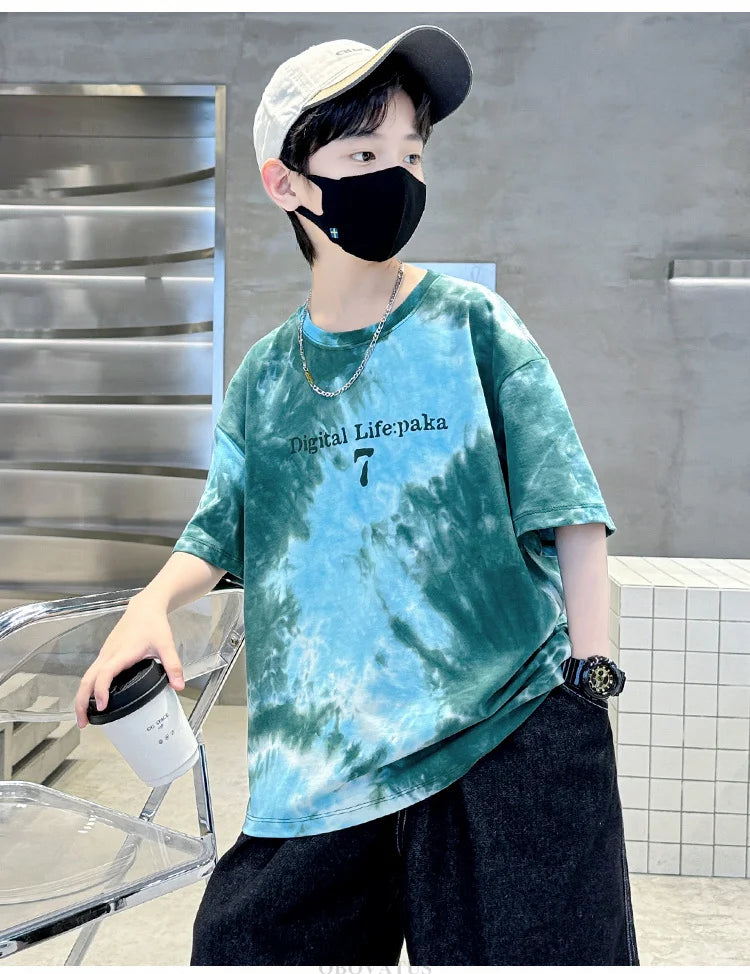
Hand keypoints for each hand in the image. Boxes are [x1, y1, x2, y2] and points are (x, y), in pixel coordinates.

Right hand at [74, 601, 184, 728]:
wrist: (145, 607)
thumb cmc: (154, 625)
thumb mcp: (166, 645)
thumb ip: (173, 665)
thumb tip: (179, 686)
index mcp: (121, 653)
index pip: (105, 673)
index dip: (101, 690)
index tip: (101, 706)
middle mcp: (108, 654)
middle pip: (87, 679)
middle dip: (81, 701)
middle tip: (83, 723)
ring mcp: (104, 653)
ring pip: (87, 676)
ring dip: (82, 696)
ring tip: (85, 716)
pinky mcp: (105, 653)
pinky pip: (92, 672)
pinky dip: (88, 687)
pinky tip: (93, 699)